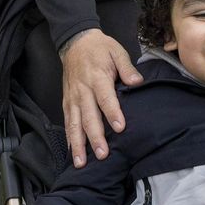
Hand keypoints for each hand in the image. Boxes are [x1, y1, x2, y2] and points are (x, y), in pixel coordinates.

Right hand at [59, 29, 142, 167]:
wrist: (75, 42)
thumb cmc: (100, 48)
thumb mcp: (117, 51)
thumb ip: (127, 68)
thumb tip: (137, 82)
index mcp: (97, 77)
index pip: (105, 98)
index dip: (112, 113)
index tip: (120, 127)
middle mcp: (83, 90)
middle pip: (89, 116)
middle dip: (95, 137)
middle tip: (102, 154)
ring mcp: (73, 98)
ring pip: (75, 124)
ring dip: (78, 144)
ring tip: (82, 162)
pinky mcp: (67, 102)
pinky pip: (67, 122)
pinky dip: (69, 138)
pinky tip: (73, 152)